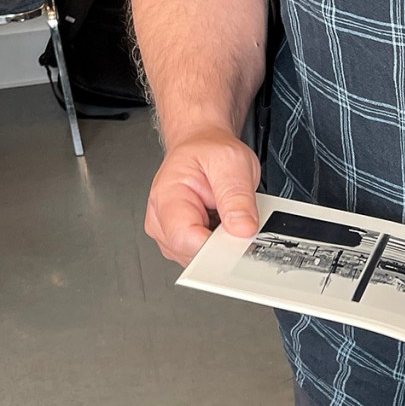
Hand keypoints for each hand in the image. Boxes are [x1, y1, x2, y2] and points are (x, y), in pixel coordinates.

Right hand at [145, 127, 260, 265]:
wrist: (201, 146)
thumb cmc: (210, 152)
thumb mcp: (232, 163)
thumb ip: (237, 197)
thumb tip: (242, 229)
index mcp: (167, 198)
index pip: (185, 239)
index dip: (216, 246)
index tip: (238, 237)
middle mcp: (161, 220)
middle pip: (193, 254)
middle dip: (222, 244)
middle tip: (237, 219)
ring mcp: (170, 235)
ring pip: (201, 259)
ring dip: (222, 243)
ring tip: (226, 215)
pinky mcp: (182, 243)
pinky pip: (206, 257)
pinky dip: (221, 244)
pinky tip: (224, 225)